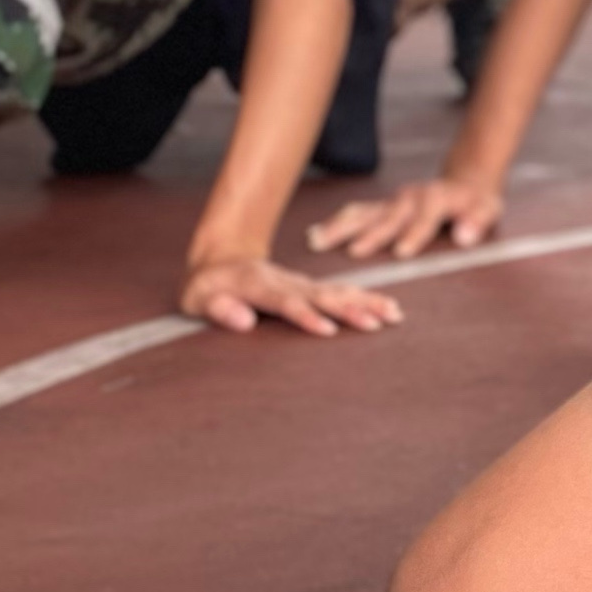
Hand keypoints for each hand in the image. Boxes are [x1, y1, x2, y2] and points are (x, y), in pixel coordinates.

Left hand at [180, 254, 401, 336]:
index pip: (285, 302)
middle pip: (321, 295)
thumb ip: (219, 309)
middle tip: (375, 323)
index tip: (327, 330)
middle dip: (349, 309)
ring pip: (337, 291)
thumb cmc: (207, 289)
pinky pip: (342, 292)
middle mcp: (285, 282)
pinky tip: (390, 308)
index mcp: (257, 286)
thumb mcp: (197, 300)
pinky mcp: (312, 288)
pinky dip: (367, 298)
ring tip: (394, 314)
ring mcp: (301, 283)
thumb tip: (244, 322)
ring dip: (367, 302)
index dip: (305, 315)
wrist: (223, 261)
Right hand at [307, 175, 505, 260]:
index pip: (424, 218)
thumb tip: (466, 236)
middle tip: (355, 252)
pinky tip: (316, 234)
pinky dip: (337, 223)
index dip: (414, 234)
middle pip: (389, 217)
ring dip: (342, 227)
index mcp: (436, 199)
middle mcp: (410, 198)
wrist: (465, 184)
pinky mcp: (384, 206)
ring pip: (364, 213)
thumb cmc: (477, 203)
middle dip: (372, 234)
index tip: (402, 252)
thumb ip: (477, 222)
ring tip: (318, 241)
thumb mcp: (487, 210)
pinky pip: (358, 213)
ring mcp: (394, 202)